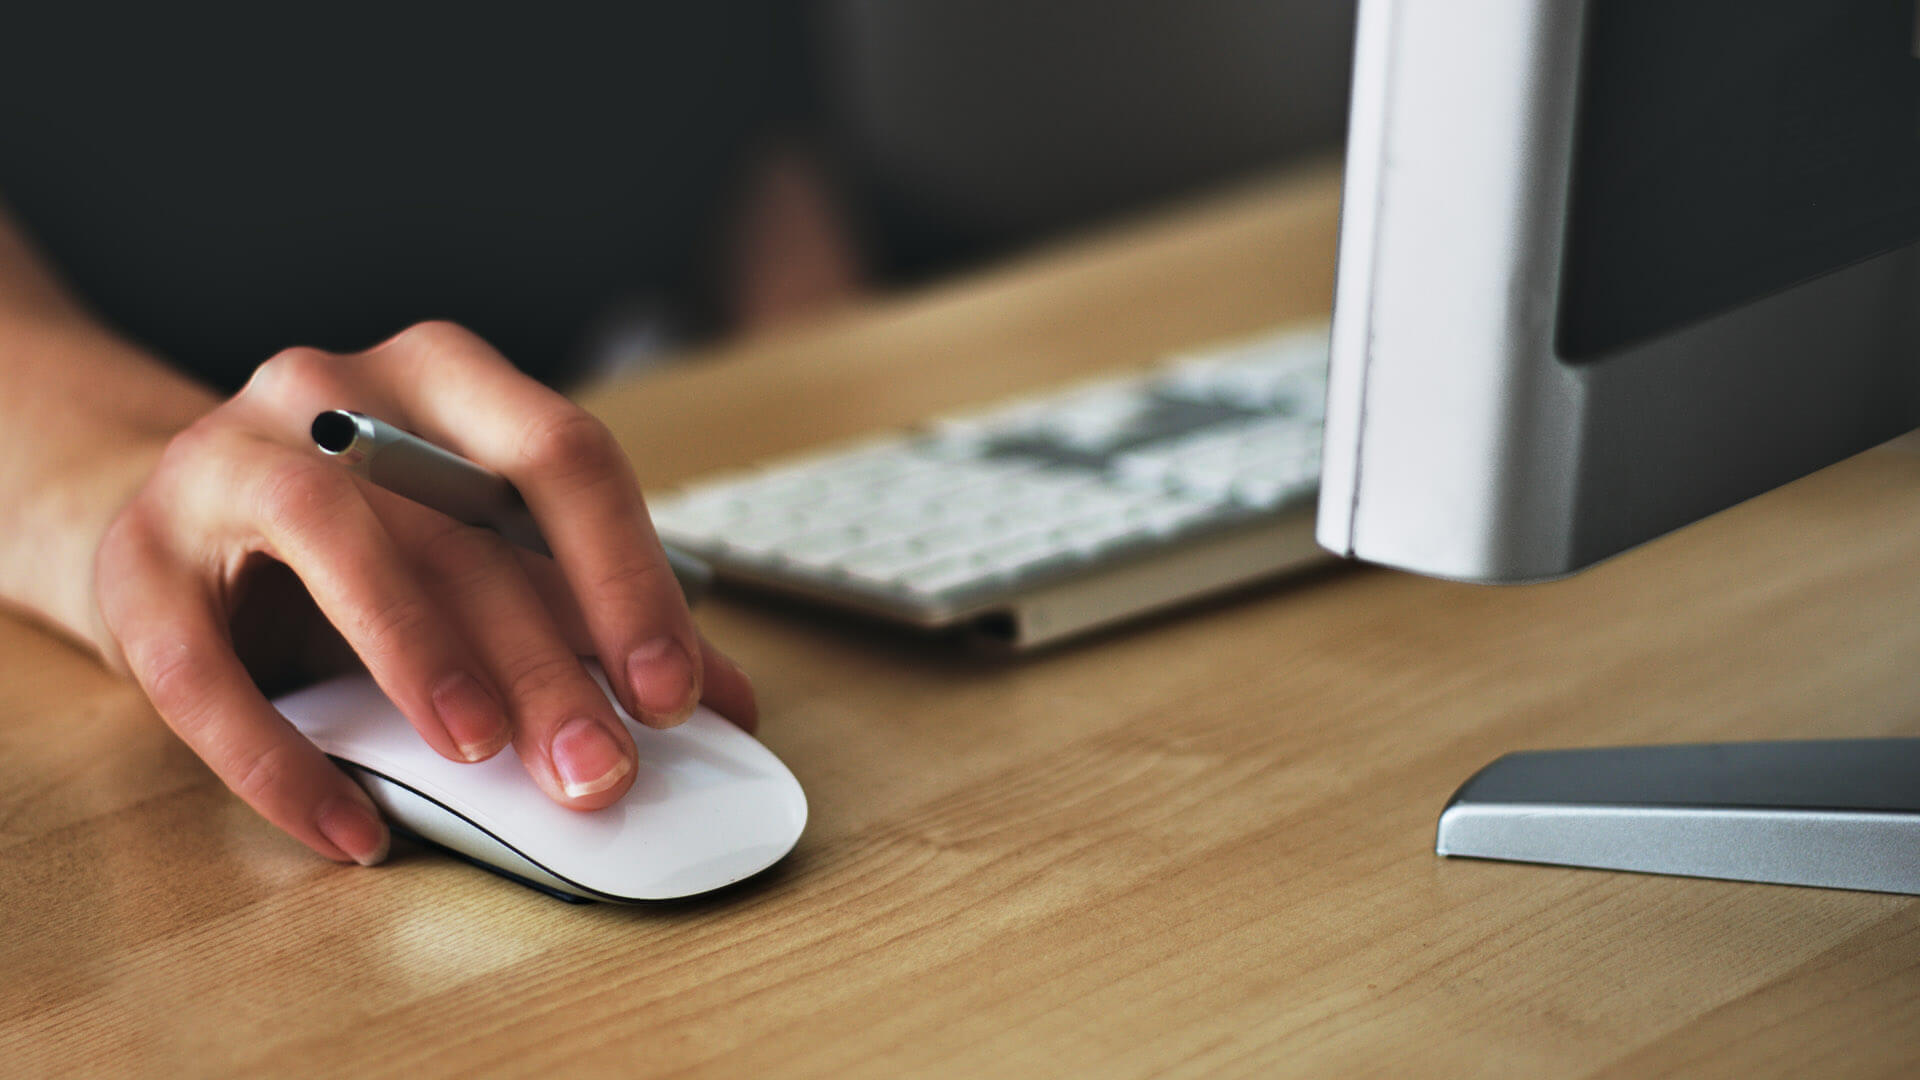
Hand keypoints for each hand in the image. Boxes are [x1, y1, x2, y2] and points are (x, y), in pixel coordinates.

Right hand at [93, 321, 756, 866]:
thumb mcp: (482, 556)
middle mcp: (334, 393)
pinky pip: (200, 665)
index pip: (562, 455)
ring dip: (419, 651)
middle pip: (460, 520)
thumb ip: (593, 615)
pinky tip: (351, 829)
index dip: (627, 576)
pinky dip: (280, 758)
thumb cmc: (362, 540)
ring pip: (332, 538)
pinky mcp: (135, 560)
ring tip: (480, 754)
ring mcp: (223, 461)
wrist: (173, 522)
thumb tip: (730, 703)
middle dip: (545, 657)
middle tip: (600, 768)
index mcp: (446, 380)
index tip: (675, 692)